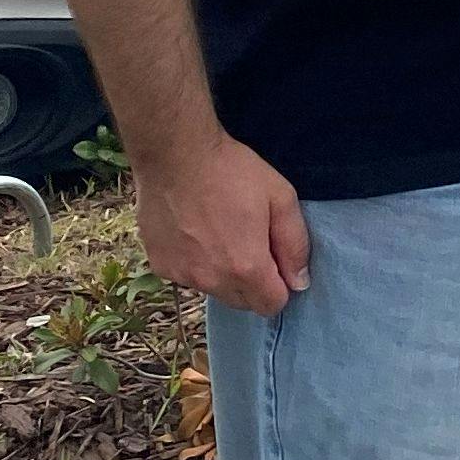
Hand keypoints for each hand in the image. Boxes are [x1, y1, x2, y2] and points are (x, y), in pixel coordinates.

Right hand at [135, 131, 311, 313]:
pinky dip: (195, 262)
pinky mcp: (159, 265)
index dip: (279, 285)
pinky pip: (187, 276)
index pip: (271, 305)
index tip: (274, 258)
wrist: (175, 153)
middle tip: (248, 240)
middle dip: (252, 282)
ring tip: (219, 231)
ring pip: (214, 289)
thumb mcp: (281, 198)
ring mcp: (182, 275)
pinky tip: (193, 230)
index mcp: (246, 268)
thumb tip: (299, 282)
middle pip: (242, 302)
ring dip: (222, 273)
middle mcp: (212, 281)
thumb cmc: (232, 171)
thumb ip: (295, 245)